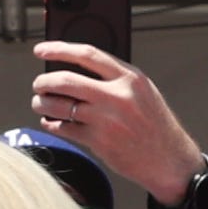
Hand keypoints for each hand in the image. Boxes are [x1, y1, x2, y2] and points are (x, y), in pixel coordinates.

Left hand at [31, 41, 207, 202]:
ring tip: (40, 103)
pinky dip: (52, 124)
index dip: (60, 49)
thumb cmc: (154, 124)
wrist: (169, 159)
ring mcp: (106, 119)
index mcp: (130, 78)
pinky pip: (64, 128)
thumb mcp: (142, 91)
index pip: (88, 54)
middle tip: (38, 84)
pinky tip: (51, 122)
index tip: (41, 50)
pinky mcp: (98, 141)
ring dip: (42, 104)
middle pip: (66, 80)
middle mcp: (117, 96)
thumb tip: (75, 70)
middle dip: (44, 81)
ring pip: (59, 105)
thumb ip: (114, 79)